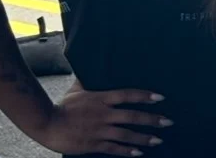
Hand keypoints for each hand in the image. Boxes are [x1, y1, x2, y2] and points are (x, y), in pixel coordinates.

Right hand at [31, 87, 170, 156]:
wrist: (47, 124)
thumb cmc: (62, 105)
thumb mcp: (77, 89)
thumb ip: (89, 80)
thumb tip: (94, 66)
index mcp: (101, 98)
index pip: (128, 95)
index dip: (145, 96)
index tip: (161, 98)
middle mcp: (103, 114)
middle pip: (132, 116)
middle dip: (152, 119)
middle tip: (168, 121)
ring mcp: (99, 130)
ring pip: (126, 134)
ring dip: (144, 138)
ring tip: (158, 140)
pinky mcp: (93, 144)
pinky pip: (114, 148)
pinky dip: (127, 151)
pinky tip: (139, 152)